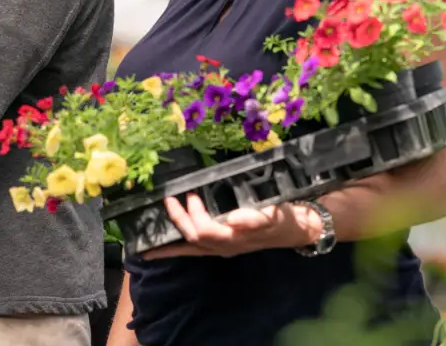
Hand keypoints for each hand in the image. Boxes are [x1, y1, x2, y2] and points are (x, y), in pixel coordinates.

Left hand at [142, 195, 320, 258]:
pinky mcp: (222, 244)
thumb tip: (234, 219)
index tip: (192, 194)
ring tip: (147, 246)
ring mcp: (222, 248)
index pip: (204, 230)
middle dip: (177, 221)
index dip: (194, 214)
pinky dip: (176, 251)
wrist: (298, 229)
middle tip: (168, 200)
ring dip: (169, 246)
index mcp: (234, 239)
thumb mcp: (275, 216)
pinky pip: (195, 249)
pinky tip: (164, 249)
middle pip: (192, 239)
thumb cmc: (284, 220)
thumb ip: (256, 218)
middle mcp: (224, 247)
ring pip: (189, 249)